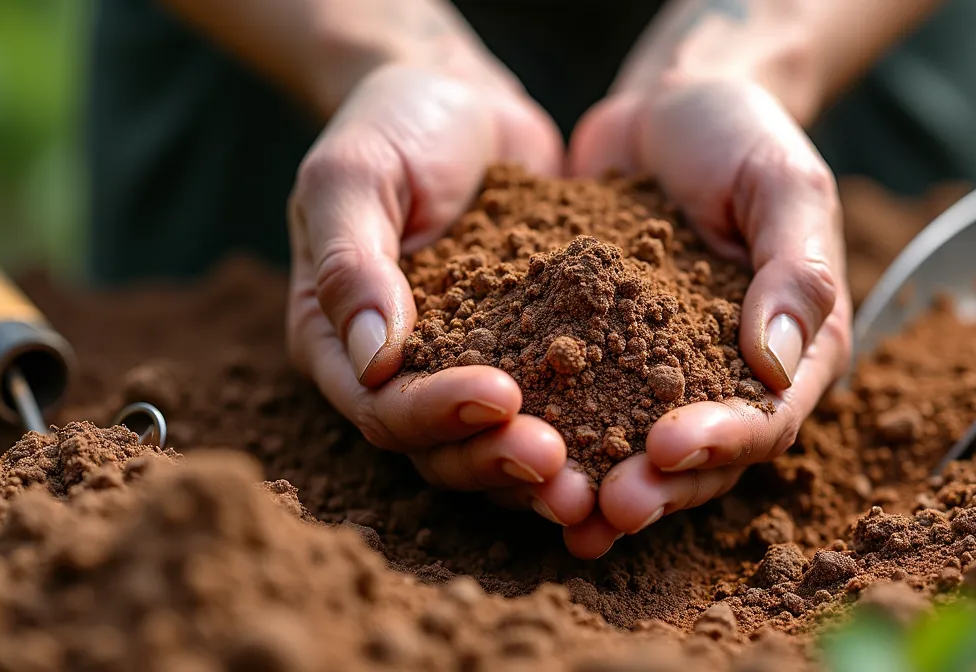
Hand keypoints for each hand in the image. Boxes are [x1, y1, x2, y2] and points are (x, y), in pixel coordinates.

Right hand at [286, 64, 594, 525]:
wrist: (464, 100)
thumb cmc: (395, 124)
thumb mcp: (355, 174)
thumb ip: (352, 262)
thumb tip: (374, 362)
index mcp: (339, 344)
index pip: (382, 408)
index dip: (437, 415)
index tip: (501, 396)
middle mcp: (398, 375)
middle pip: (441, 450)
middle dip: (498, 459)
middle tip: (560, 466)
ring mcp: (465, 370)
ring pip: (498, 446)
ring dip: (543, 470)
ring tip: (598, 483)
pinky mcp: (529, 357)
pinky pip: (556, 408)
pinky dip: (589, 430)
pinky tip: (636, 439)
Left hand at [562, 79, 852, 557]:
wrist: (669, 107)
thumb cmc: (741, 136)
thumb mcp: (784, 184)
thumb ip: (794, 270)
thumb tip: (776, 363)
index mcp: (794, 352)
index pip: (767, 419)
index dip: (720, 441)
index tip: (667, 446)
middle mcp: (731, 379)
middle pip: (700, 460)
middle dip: (656, 489)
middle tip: (605, 508)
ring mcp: (663, 375)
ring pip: (636, 452)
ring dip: (599, 484)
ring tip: (558, 510)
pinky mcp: (602, 358)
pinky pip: (579, 408)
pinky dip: (552, 437)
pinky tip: (508, 456)